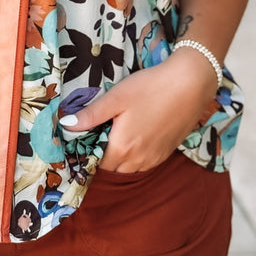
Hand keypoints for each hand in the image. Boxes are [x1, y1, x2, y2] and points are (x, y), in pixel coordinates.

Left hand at [60, 48, 220, 172]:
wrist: (191, 84)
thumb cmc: (150, 87)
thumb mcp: (117, 97)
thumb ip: (91, 115)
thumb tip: (65, 125)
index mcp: (121, 147)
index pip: (96, 164)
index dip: (87, 154)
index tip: (83, 141)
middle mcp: (138, 160)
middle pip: (112, 170)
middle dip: (102, 158)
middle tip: (99, 136)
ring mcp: (154, 158)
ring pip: (129, 169)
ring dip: (120, 160)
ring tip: (116, 136)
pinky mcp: (166, 153)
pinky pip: (144, 164)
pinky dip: (135, 158)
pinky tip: (136, 137)